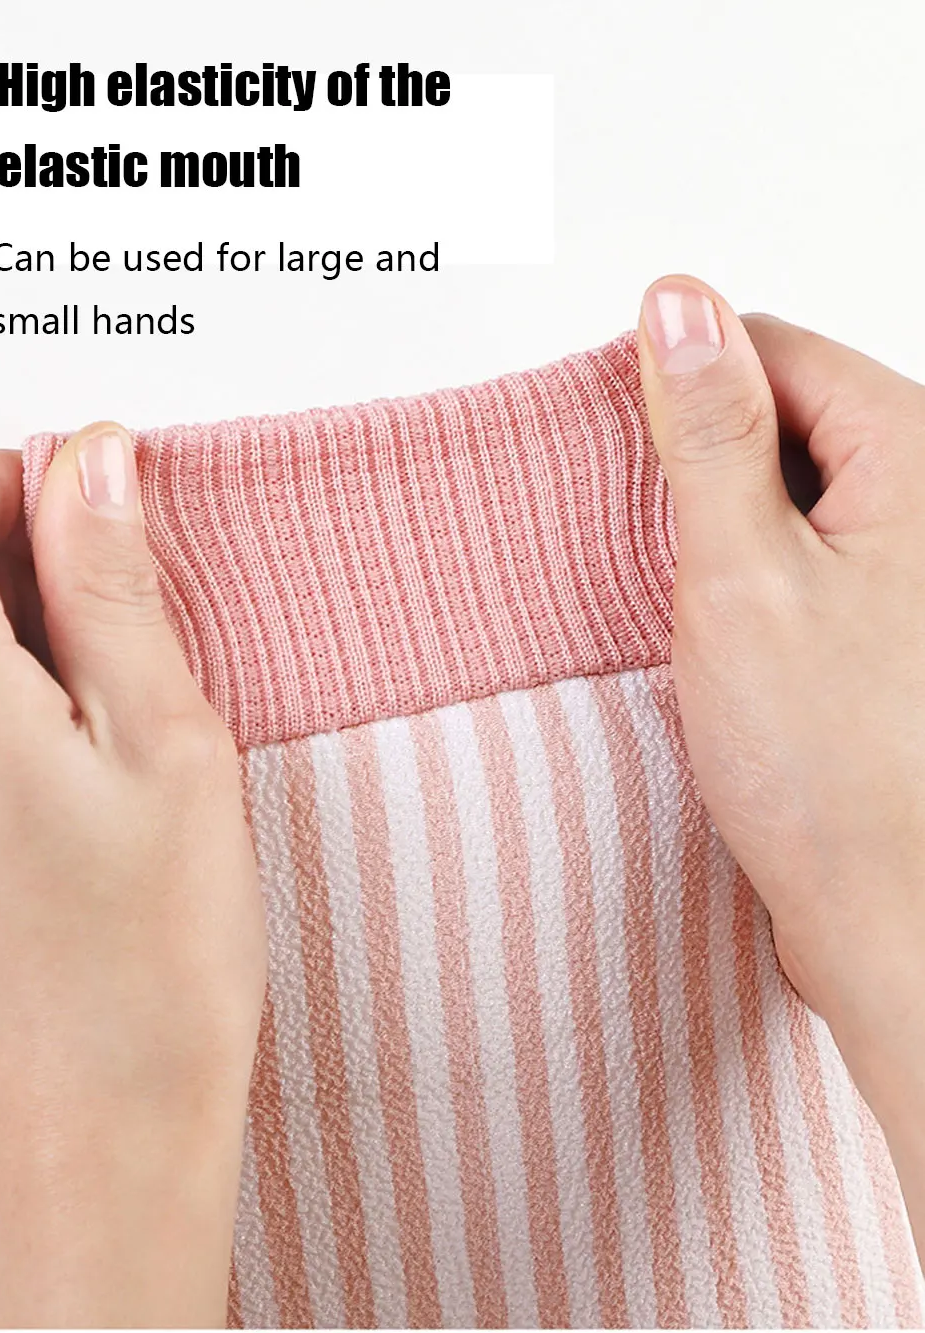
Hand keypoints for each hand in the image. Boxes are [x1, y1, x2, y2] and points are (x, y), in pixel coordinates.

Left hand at [0, 426, 265, 1326]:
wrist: (93, 1147)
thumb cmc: (146, 977)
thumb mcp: (168, 748)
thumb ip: (115, 589)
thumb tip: (95, 462)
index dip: (22, 479)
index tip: (102, 518)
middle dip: (20, 557)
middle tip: (123, 628)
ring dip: (12, 636)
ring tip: (107, 715)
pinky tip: (70, 775)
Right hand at [638, 278, 924, 1260]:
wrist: (886, 912)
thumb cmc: (830, 769)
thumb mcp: (740, 576)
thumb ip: (710, 430)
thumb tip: (676, 304)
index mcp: (916, 459)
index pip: (776, 349)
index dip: (688, 392)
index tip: (636, 461)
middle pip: (790, 413)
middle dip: (712, 469)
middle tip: (677, 560)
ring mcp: (911, 561)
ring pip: (792, 486)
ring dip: (729, 529)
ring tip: (708, 612)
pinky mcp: (889, 614)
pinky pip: (807, 549)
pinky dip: (755, 575)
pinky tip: (734, 639)